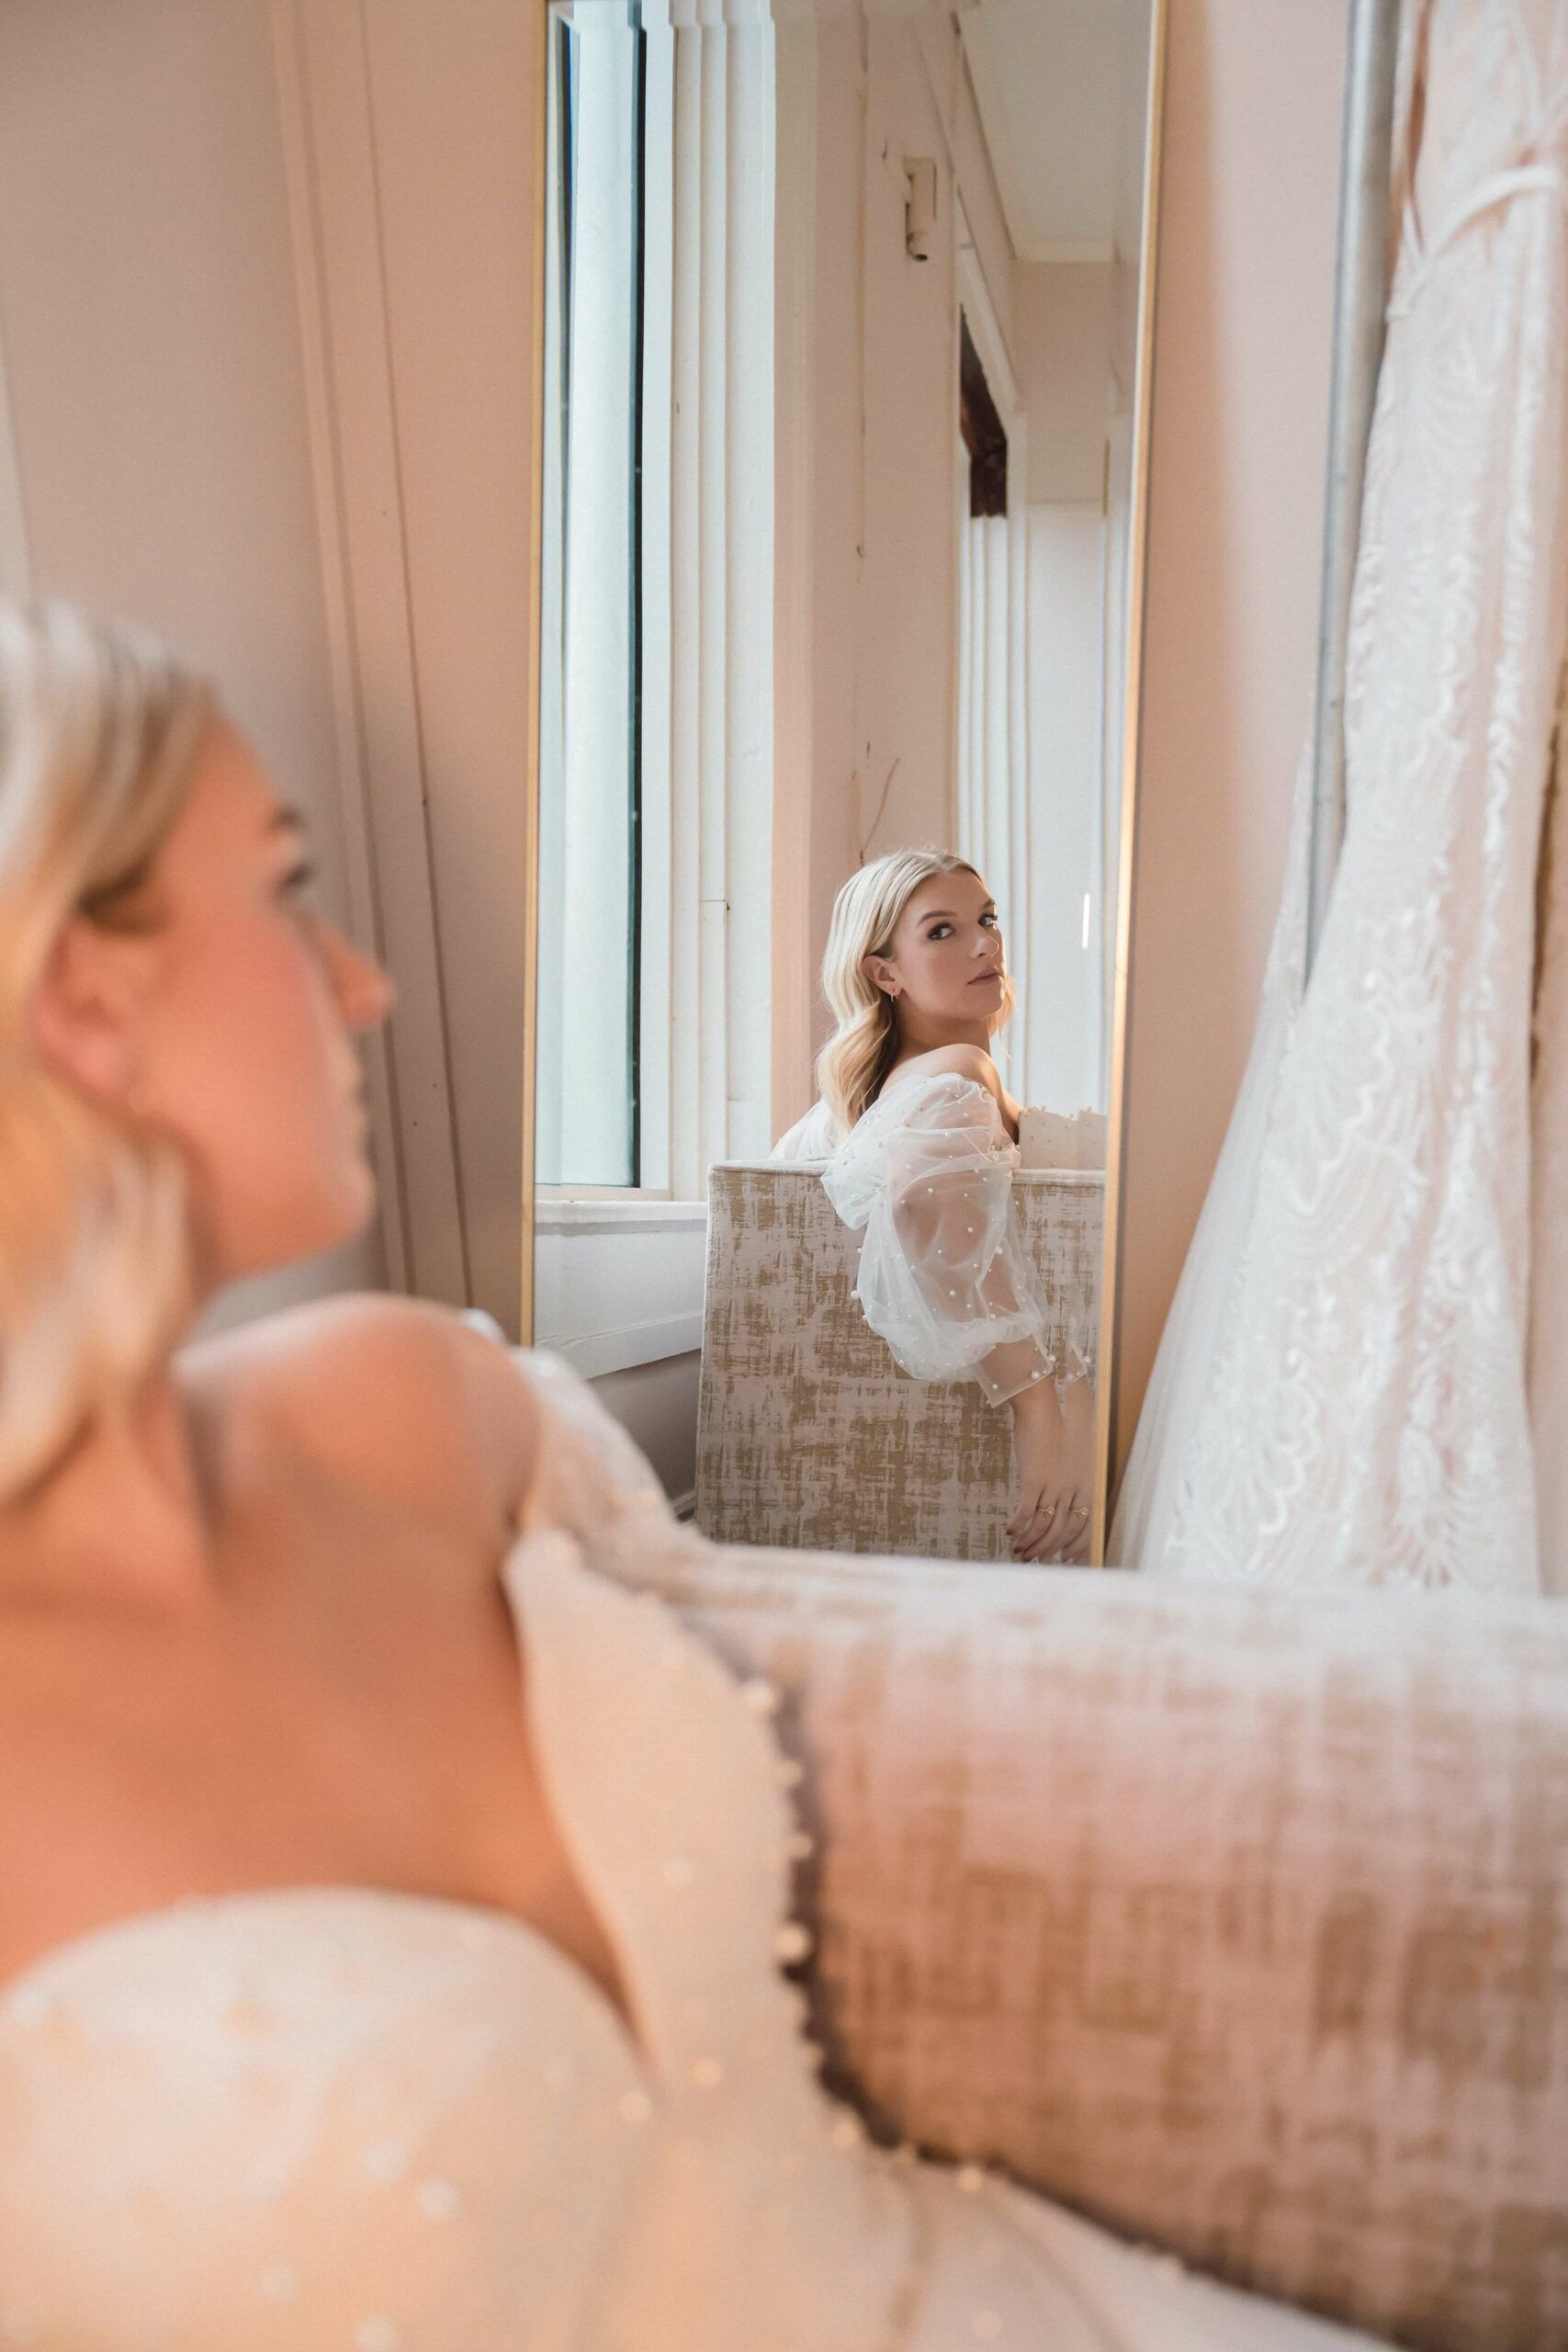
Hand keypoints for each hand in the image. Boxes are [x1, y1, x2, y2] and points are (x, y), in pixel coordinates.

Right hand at [1006, 1377, 1090, 1562]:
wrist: (1043, 1409)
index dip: (1076, 1547)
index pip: (1085, 1526)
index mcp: (1086, 1485)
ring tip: (1018, 1550)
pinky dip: (1017, 1525)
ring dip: (1030, 1543)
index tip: (1064, 1559)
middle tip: (1034, 1559)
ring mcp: (1054, 1486)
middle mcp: (1073, 1489)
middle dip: (1048, 1550)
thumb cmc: (1057, 1429)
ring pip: (1043, 1527)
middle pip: (1062, 1531)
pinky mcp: (1034, 1481)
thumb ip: (1072, 1480)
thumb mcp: (1073, 1458)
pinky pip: (1026, 1513)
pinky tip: (1009, 1530)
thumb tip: (1063, 1501)